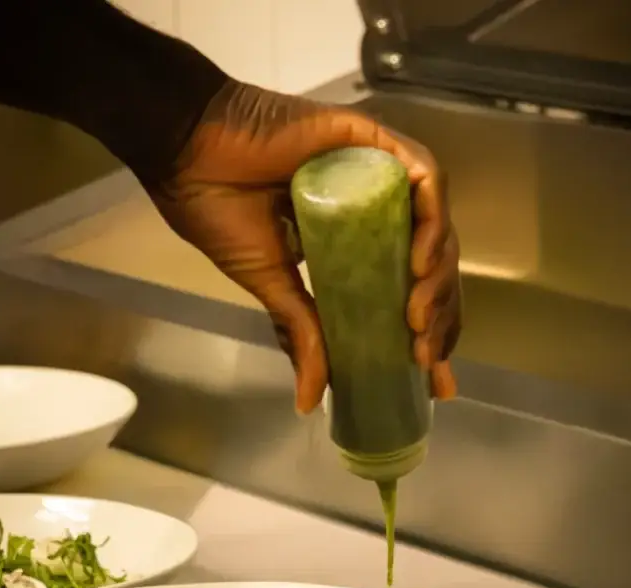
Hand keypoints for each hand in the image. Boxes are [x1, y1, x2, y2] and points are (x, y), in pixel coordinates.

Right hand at [143, 81, 460, 413]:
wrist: (189, 151)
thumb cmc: (222, 211)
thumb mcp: (271, 287)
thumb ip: (301, 335)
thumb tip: (308, 401)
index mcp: (356, 248)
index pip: (409, 295)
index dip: (430, 336)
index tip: (434, 380)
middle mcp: (377, 214)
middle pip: (433, 268)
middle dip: (441, 319)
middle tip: (425, 358)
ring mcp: (380, 179)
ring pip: (436, 230)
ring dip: (437, 280)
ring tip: (418, 320)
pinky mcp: (377, 143)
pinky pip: (424, 181)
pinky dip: (431, 224)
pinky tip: (419, 263)